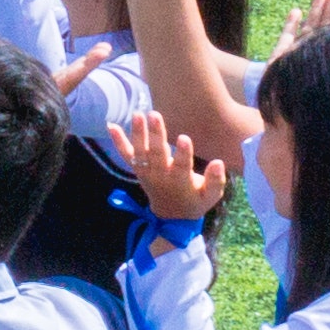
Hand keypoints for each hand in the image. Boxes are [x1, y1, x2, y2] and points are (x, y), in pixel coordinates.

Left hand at [117, 109, 229, 223]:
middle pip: (156, 154)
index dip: (183, 153)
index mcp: (180, 182)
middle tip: (155, 115)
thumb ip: (215, 181)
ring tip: (138, 114)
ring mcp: (146, 172)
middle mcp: (160, 176)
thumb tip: (218, 162)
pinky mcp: (138, 169)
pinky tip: (111, 125)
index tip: (184, 138)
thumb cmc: (195, 201)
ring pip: (140, 152)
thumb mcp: (211, 197)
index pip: (181, 166)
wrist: (171, 215)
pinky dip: (118, 141)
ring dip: (137, 133)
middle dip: (156, 135)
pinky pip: (125, 155)